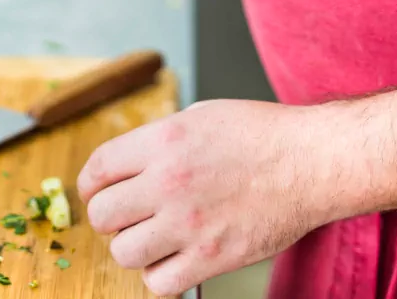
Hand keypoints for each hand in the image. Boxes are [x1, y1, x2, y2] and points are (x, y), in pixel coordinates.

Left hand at [78, 99, 343, 295]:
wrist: (307, 162)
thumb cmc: (259, 133)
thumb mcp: (200, 115)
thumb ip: (159, 140)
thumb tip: (129, 163)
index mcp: (164, 140)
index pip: (98, 168)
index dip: (89, 183)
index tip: (94, 190)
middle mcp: (169, 182)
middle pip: (102, 215)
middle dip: (109, 215)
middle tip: (126, 213)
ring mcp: (189, 224)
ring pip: (123, 253)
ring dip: (132, 246)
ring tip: (151, 236)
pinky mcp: (211, 258)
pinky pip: (158, 284)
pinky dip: (159, 275)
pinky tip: (173, 257)